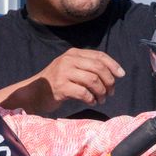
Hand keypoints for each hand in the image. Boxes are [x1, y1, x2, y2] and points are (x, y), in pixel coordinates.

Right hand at [0, 49, 125, 112]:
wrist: (34, 92)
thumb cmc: (56, 82)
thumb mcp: (71, 68)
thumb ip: (87, 67)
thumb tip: (113, 74)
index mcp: (74, 53)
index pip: (99, 56)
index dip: (113, 65)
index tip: (121, 75)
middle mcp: (69, 60)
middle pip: (98, 68)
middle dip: (109, 81)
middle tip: (110, 92)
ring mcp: (64, 72)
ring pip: (93, 80)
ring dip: (101, 92)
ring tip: (101, 99)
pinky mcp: (61, 86)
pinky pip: (83, 92)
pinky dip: (91, 98)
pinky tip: (92, 101)